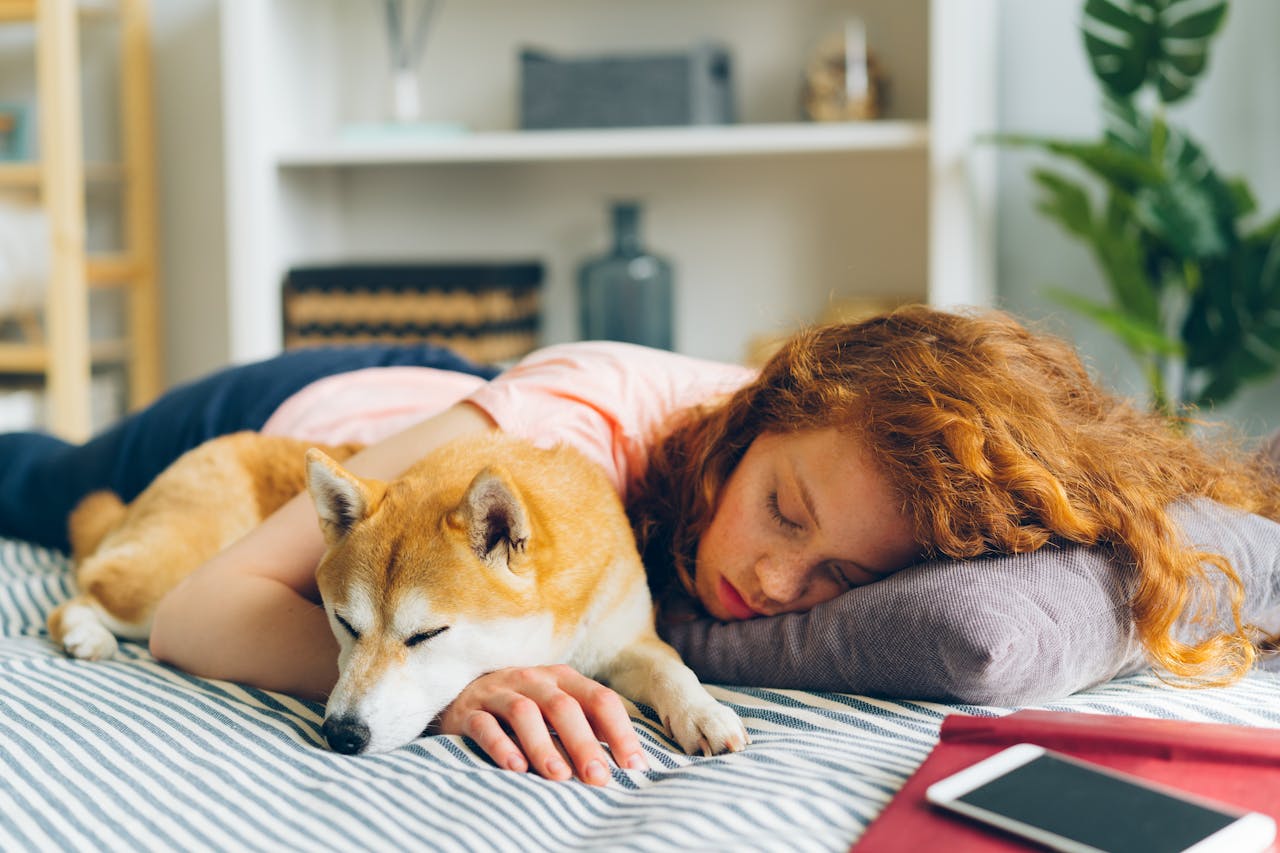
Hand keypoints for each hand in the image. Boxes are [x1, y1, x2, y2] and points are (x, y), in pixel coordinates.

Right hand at [434, 665, 649, 784]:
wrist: (463, 696)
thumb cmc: (525, 709)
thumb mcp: (558, 708)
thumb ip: (590, 727)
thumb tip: (633, 764)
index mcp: (563, 678)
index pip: (599, 699)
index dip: (620, 731)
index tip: (634, 766)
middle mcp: (533, 680)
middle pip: (563, 706)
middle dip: (583, 743)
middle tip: (597, 777)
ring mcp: (499, 693)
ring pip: (524, 713)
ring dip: (543, 745)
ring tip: (558, 776)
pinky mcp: (469, 712)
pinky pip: (484, 725)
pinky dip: (501, 746)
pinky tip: (516, 768)